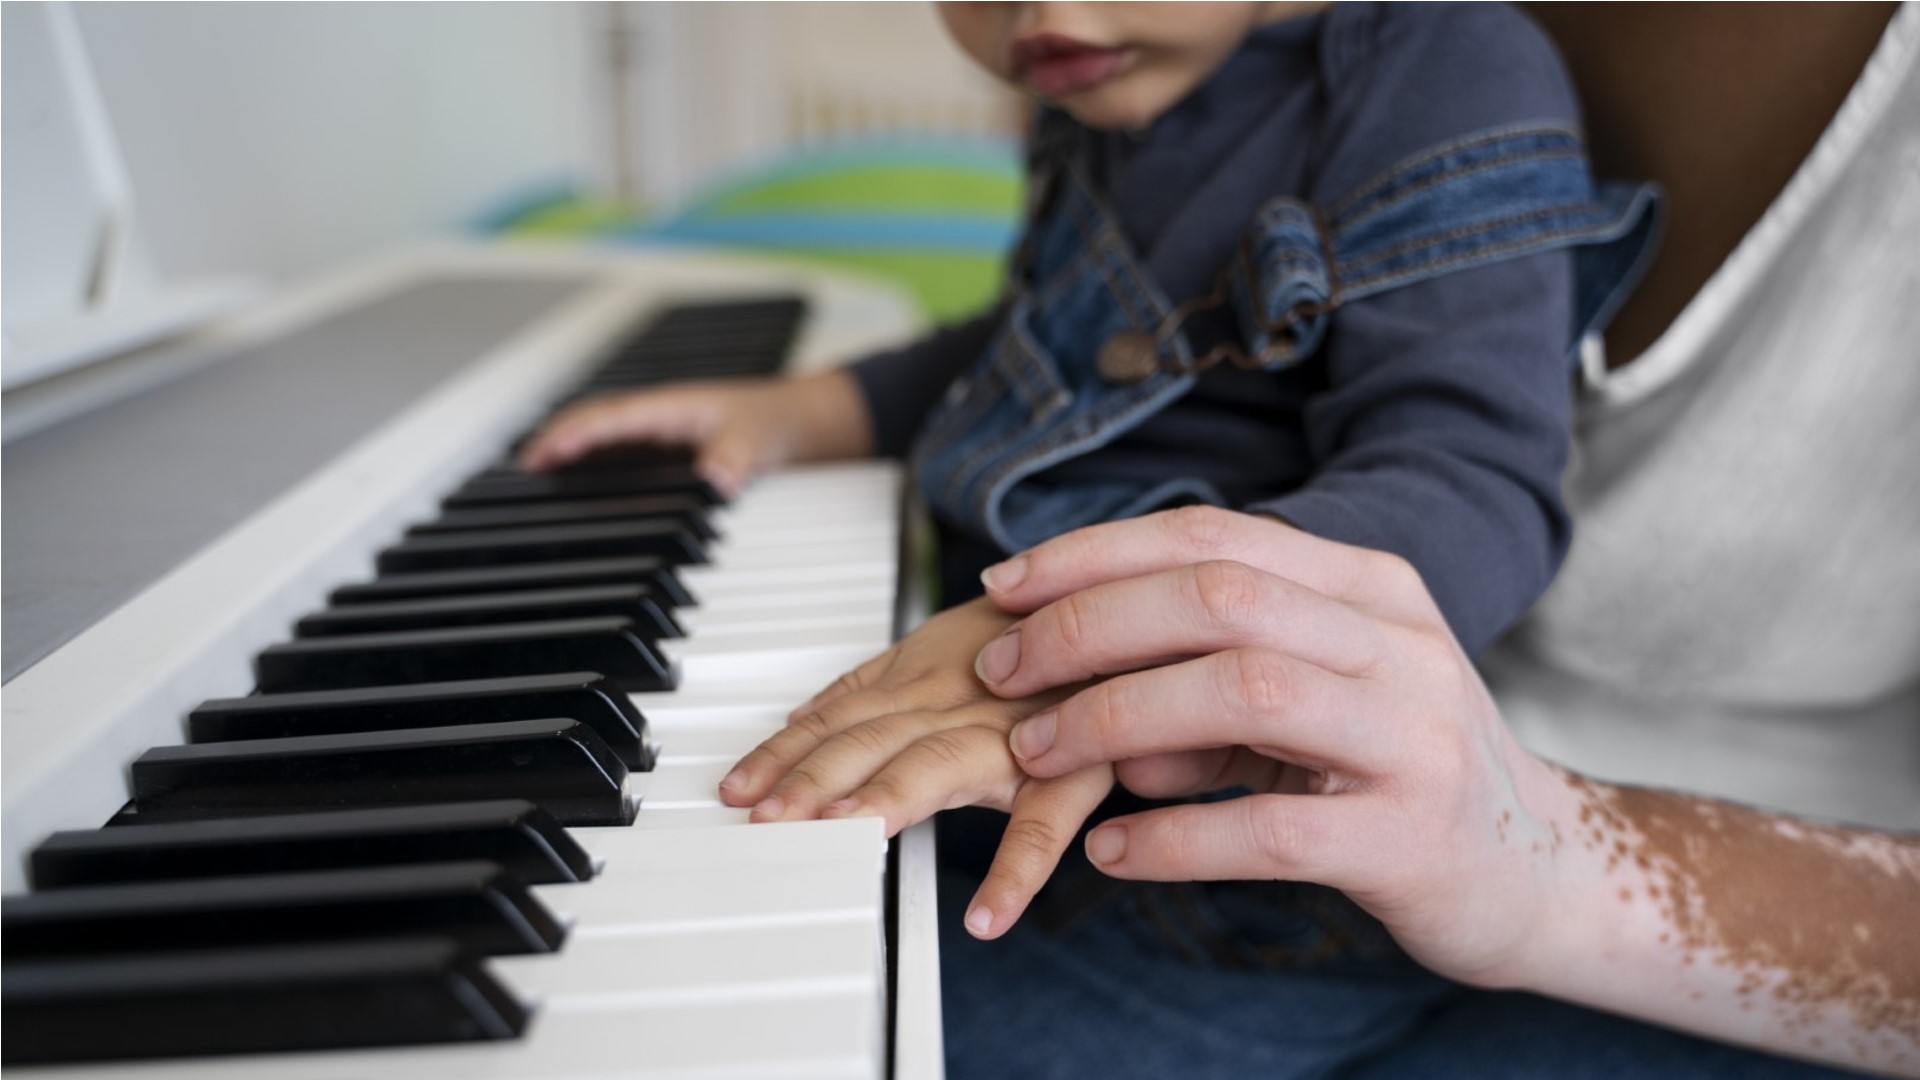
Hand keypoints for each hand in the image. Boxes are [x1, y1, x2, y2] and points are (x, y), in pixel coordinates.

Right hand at [517, 369, 872, 496]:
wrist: (802, 420)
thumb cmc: (776, 421)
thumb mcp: (759, 440)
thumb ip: (736, 458)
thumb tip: (715, 480)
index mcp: (670, 407)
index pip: (608, 418)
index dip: (572, 435)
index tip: (542, 454)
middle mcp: (657, 417)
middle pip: (591, 424)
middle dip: (553, 442)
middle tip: (519, 474)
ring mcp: (659, 432)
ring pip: (599, 437)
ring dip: (566, 452)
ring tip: (530, 480)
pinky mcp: (665, 449)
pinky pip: (616, 452)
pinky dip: (589, 463)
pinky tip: (576, 486)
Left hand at [716, 597, 1113, 939]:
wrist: (1138, 610)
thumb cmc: (1040, 631)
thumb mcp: (950, 637)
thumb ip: (880, 680)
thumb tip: (803, 714)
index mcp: (925, 671)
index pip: (837, 714)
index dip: (784, 750)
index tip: (735, 789)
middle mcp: (962, 696)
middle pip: (871, 736)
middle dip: (812, 776)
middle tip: (763, 820)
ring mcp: (1016, 730)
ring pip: (939, 761)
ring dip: (885, 796)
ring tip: (841, 836)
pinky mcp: (1078, 766)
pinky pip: (1045, 822)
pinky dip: (1018, 868)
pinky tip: (987, 918)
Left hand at [972, 506, 1572, 987]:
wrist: (1540, 872)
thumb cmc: (1402, 769)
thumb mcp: (1312, 701)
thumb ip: (1204, 688)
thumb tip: (1078, 700)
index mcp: (1370, 588)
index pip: (1213, 535)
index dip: (1094, 552)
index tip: (1003, 586)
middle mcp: (1397, 644)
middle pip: (1219, 594)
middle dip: (1087, 624)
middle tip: (1004, 670)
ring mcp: (1412, 737)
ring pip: (1244, 690)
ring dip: (1115, 716)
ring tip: (1036, 754)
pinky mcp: (1408, 839)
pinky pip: (1270, 829)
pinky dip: (1172, 838)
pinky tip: (1111, 851)